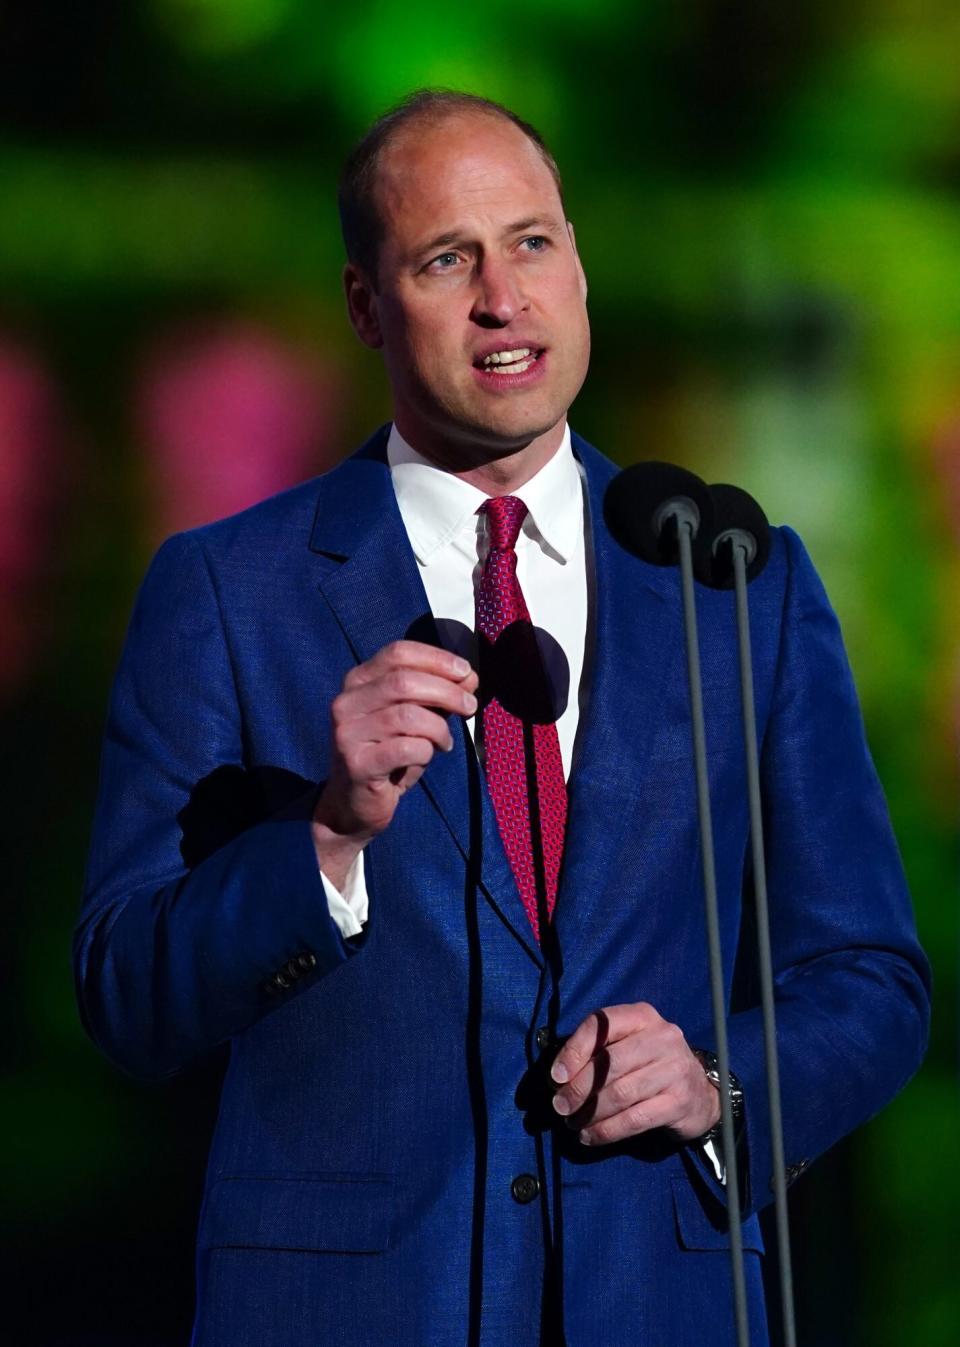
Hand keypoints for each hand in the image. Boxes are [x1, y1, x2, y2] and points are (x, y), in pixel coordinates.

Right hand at [311, 640, 477, 887]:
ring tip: (445, 740)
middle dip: (447, 691)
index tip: (465, 672)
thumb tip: (469, 675)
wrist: (353, 804)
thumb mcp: (413, 719)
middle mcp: (347, 702)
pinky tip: (429, 755)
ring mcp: (348, 733)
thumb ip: (437, 695)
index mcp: (358, 682)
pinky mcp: (357, 763)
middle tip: (470, 705)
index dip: (436, 659)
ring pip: (407, 715)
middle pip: (404, 681)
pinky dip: (427, 750)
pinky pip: (406, 748)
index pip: (398, 653)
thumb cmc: (387, 756)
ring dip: (438, 727)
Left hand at [549, 1003, 720, 1146]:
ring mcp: (674, 1069)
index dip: (574, 1050)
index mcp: (642, 1016)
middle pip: (610, 1062)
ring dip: (590, 1112)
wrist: (700, 1094)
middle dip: (578, 1088)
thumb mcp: (628, 1046)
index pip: (602, 1024)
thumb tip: (558, 1076)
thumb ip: (597, 1052)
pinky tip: (590, 1136)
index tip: (556, 1076)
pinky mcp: (679, 1102)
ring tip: (573, 1123)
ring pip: (620, 1093)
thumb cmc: (651, 1066)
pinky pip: (634, 1119)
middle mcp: (662, 1037)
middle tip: (561, 1106)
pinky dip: (607, 1130)